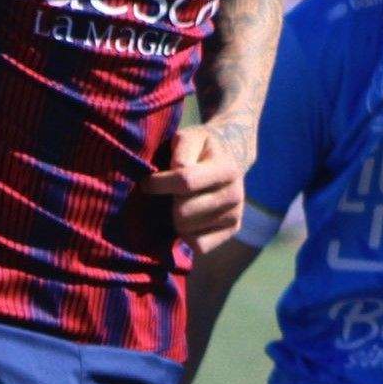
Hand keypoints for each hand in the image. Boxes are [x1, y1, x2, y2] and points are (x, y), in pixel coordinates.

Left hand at [143, 124, 244, 255]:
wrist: (231, 155)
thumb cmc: (201, 146)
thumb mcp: (190, 136)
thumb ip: (181, 150)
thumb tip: (175, 171)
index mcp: (225, 168)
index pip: (185, 182)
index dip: (160, 184)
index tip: (147, 182)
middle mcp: (234, 194)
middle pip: (184, 212)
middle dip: (168, 203)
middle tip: (167, 194)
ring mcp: (235, 215)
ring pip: (188, 230)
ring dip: (175, 219)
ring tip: (178, 203)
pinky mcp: (232, 230)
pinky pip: (199, 246)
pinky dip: (186, 235)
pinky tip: (187, 218)